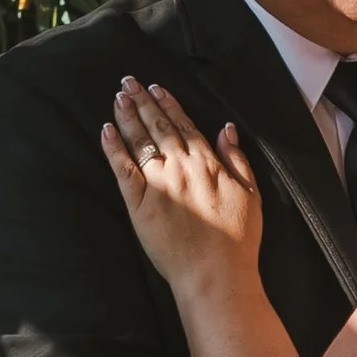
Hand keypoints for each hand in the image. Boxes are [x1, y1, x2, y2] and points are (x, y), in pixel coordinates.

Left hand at [100, 78, 261, 285]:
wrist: (215, 275)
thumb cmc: (238, 241)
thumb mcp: (251, 195)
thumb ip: (237, 159)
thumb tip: (227, 129)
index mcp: (208, 163)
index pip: (184, 125)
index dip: (169, 104)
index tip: (157, 88)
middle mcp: (181, 167)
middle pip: (158, 127)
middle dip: (143, 102)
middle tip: (128, 82)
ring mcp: (158, 184)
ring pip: (140, 142)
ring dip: (128, 116)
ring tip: (118, 96)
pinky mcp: (140, 204)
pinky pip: (123, 170)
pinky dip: (113, 149)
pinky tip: (106, 131)